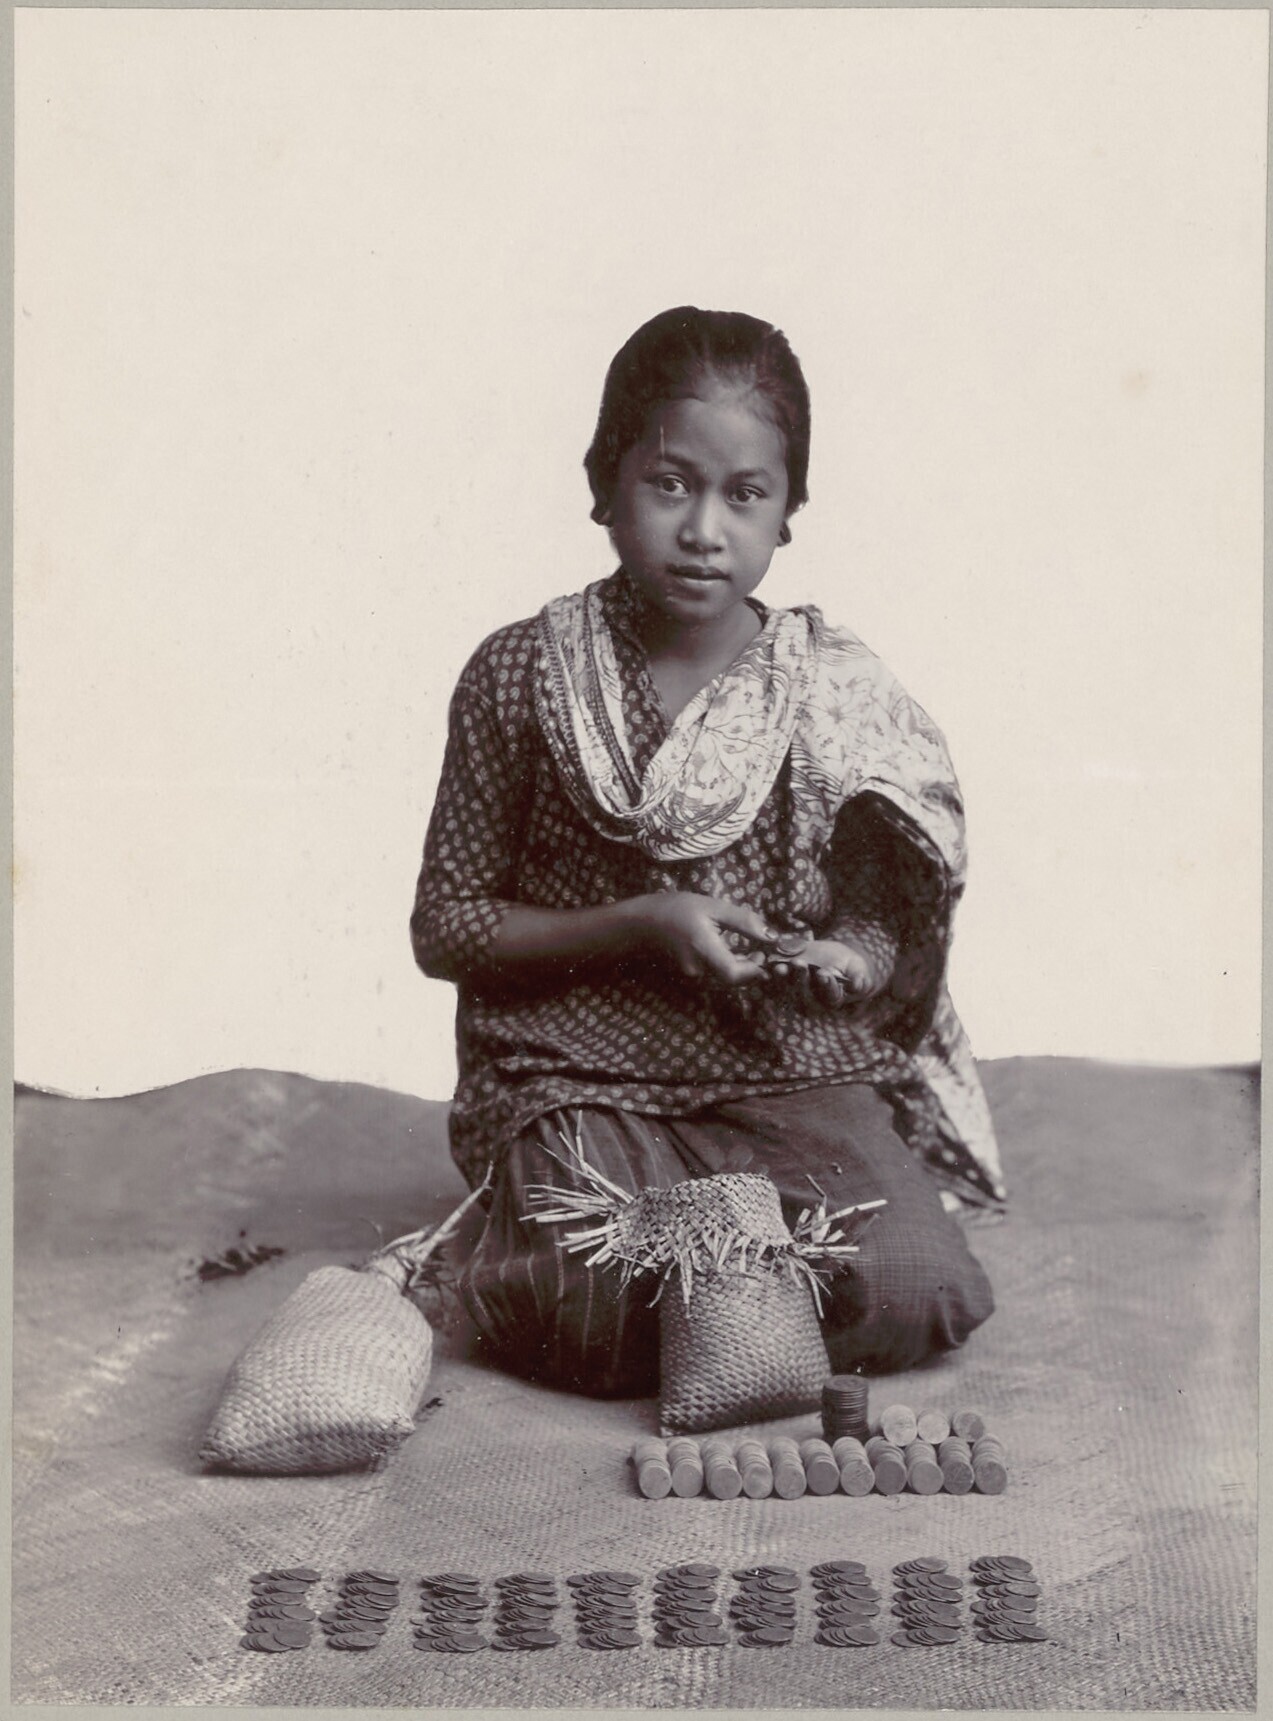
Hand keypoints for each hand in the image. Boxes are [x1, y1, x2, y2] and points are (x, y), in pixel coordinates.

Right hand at [630, 892, 779, 987]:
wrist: (647, 921)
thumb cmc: (678, 909)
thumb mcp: (713, 907)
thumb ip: (743, 921)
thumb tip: (771, 935)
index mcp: (703, 948)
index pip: (734, 973)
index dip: (754, 969)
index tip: (764, 954)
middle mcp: (699, 967)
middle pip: (734, 979)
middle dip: (754, 968)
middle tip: (763, 950)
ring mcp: (696, 973)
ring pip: (728, 978)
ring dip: (745, 967)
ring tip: (753, 948)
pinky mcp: (695, 973)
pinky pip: (720, 974)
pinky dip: (734, 966)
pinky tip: (738, 951)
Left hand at [764, 936, 878, 1010]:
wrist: (836, 958)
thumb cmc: (850, 967)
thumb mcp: (858, 969)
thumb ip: (859, 979)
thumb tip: (858, 986)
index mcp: (833, 997)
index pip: (830, 994)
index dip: (827, 985)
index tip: (824, 973)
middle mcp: (813, 997)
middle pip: (806, 991)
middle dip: (801, 977)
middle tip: (799, 963)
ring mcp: (797, 989)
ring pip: (789, 985)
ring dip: (783, 976)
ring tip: (781, 965)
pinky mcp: (786, 979)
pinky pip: (777, 977)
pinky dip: (771, 970)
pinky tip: (768, 961)